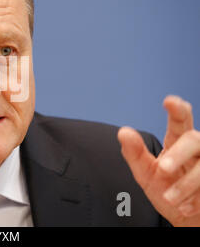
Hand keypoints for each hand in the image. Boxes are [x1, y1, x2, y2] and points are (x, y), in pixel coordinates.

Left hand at [117, 95, 199, 226]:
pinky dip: (196, 200)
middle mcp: (197, 150)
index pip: (179, 121)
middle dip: (179, 154)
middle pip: (194, 139)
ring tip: (169, 198)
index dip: (177, 110)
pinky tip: (185, 207)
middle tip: (163, 169)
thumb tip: (123, 132)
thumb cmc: (165, 188)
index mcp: (177, 141)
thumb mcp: (145, 172)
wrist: (184, 215)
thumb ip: (134, 153)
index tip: (170, 101)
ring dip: (185, 184)